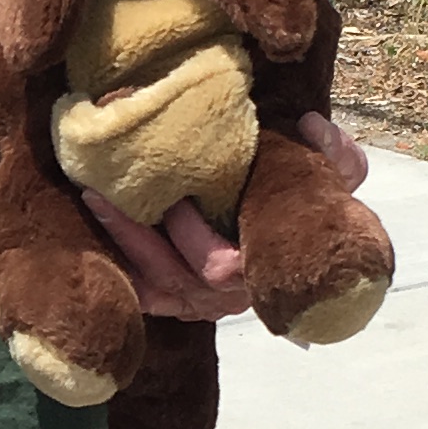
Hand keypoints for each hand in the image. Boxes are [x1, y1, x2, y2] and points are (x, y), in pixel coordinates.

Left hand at [78, 114, 368, 319]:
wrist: (296, 228)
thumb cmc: (309, 200)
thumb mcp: (333, 178)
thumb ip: (334, 155)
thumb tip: (311, 125)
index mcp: (266, 269)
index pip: (222, 267)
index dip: (192, 236)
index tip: (174, 195)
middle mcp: (233, 296)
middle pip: (178, 278)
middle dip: (142, 237)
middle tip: (111, 189)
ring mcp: (204, 303)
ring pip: (155, 285)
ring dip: (122, 242)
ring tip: (93, 196)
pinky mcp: (180, 302)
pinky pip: (145, 294)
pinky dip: (120, 268)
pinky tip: (95, 232)